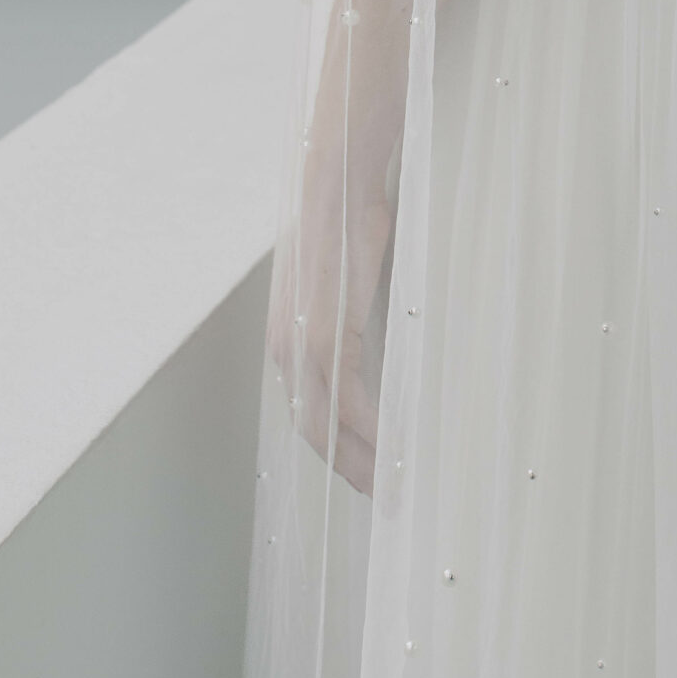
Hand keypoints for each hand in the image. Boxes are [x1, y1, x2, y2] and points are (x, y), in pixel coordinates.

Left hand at [267, 101, 392, 496]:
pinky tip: (391, 448)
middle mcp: (285, 348)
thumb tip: (377, 333)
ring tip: (390, 487)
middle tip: (380, 498)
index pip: (309, 410)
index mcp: (288, 337)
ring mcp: (301, 343)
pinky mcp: (325, 334)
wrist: (336, 179)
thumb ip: (352, 311)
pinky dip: (370, 430)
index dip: (335, 447)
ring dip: (359, 461)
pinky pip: (348, 399)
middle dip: (346, 469)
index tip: (364, 472)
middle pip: (312, 430)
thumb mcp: (345, 276)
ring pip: (327, 425)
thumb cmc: (348, 219)